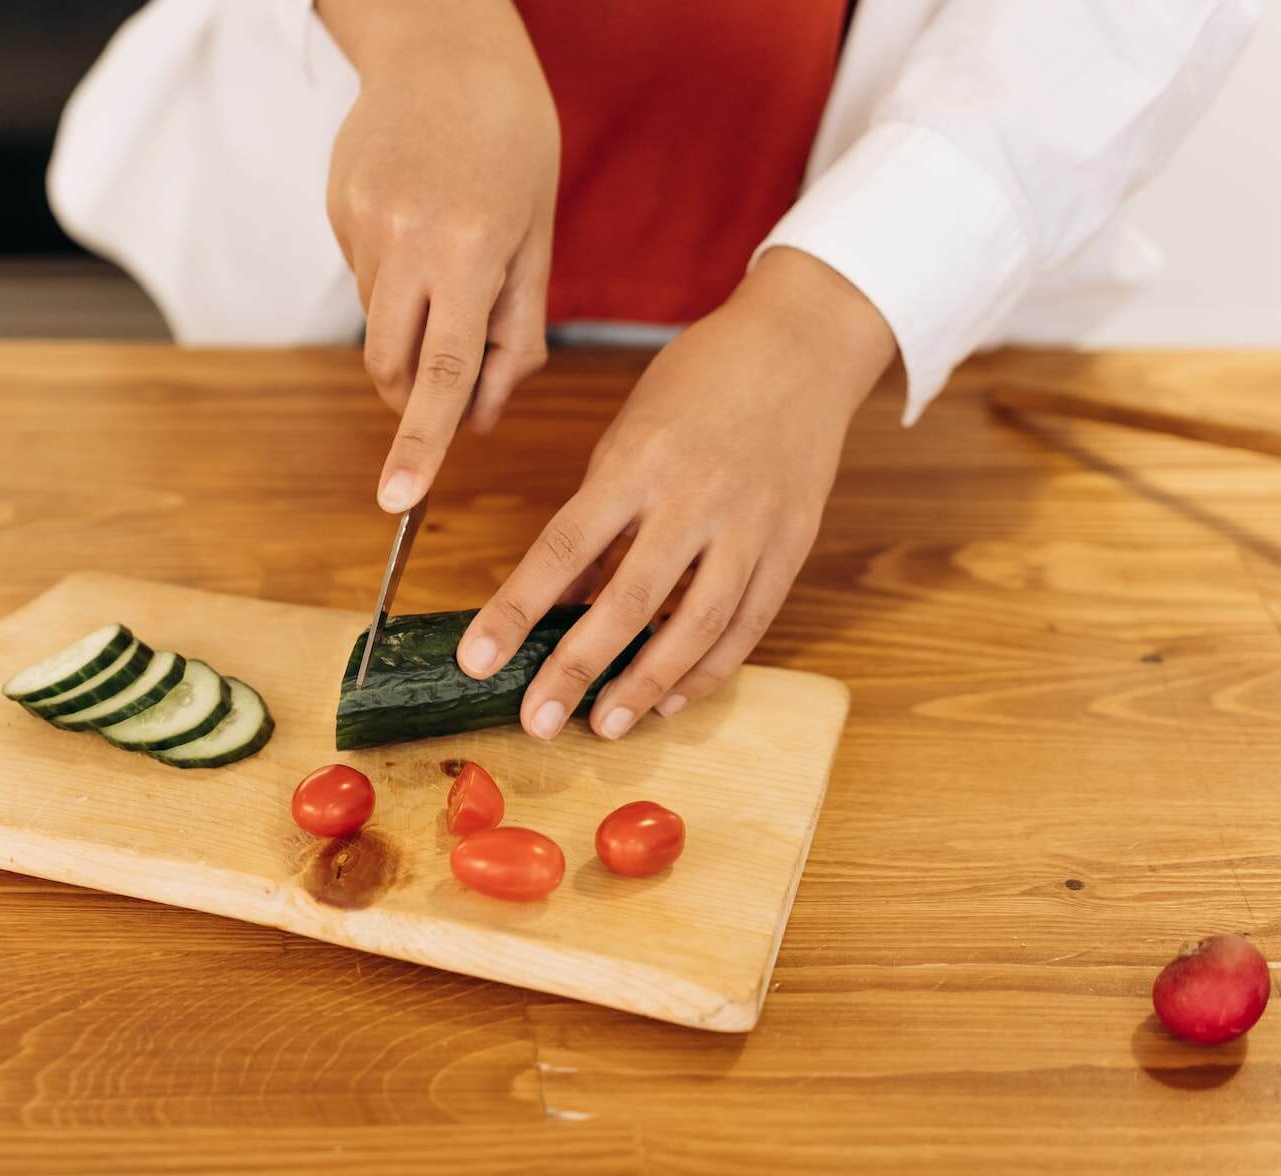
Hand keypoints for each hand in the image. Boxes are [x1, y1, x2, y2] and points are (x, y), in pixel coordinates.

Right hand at [319, 0, 557, 512]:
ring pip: (378, 327)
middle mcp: (406, 241)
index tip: (400, 499)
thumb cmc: (512, 139)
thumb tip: (485, 418)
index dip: (423, 443)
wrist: (443, 44)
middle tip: (449, 383)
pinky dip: (394, 279)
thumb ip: (514, 333)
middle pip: (392, 366)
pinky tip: (419, 221)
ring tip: (448, 257)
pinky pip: (365, 280)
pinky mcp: (335, 212)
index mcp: (469, 250)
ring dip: (410, 329)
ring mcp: (361, 226)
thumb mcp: (538, 236)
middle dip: (414, 397)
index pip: (444, 373)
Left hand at [456, 248, 897, 738]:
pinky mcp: (791, 545)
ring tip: (603, 726)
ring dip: (644, 685)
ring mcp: (750, 526)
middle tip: (537, 722)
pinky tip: (672, 700)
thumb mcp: (629, 434)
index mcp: (637, 462)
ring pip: (695, 627)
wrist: (802, 344)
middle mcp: (694, 498)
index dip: (516, 609)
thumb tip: (568, 601)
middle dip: (576, 669)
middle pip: (627, 601)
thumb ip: (600, 518)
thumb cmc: (698, 382)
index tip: (478, 659)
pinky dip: (710, 669)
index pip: (562, 548)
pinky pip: (749, 624)